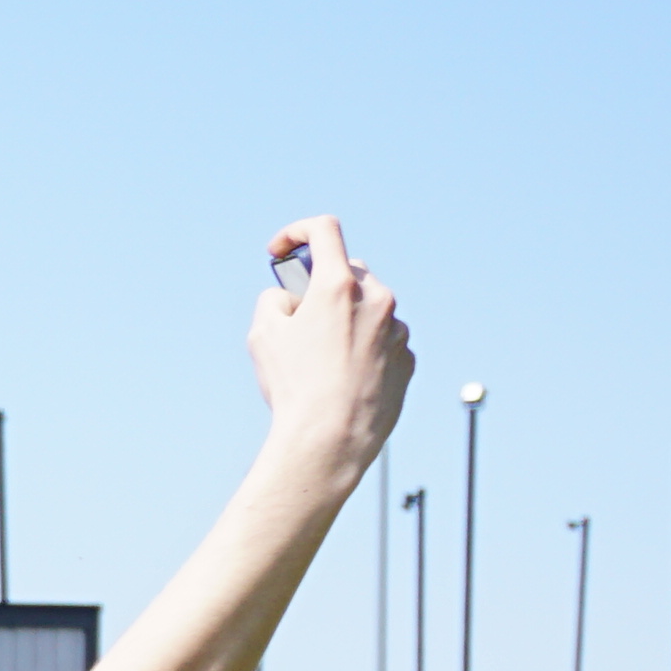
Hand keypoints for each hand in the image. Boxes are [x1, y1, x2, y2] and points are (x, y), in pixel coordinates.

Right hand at [246, 214, 411, 495]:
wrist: (331, 439)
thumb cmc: (294, 388)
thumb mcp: (263, 336)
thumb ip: (274, 300)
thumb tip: (290, 297)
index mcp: (338, 285)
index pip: (323, 230)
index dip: (296, 232)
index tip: (280, 251)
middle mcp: (376, 298)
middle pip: (348, 271)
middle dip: (322, 285)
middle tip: (299, 313)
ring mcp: (397, 329)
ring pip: (368, 308)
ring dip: (345, 320)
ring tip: (321, 361)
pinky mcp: (408, 358)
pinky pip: (383, 340)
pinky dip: (363, 348)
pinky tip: (343, 379)